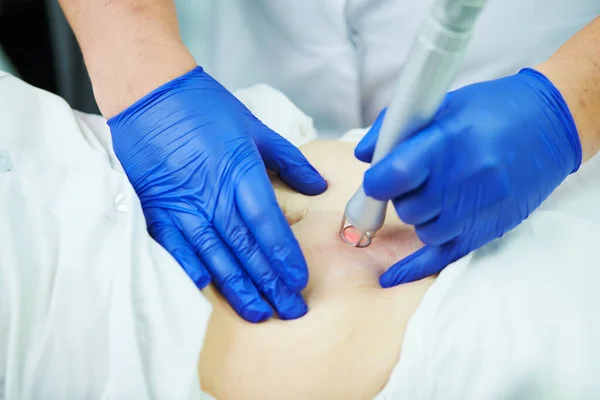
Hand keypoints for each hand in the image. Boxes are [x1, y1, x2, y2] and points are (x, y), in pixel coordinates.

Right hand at [108, 67, 326, 321]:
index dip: (283, 255)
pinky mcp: (157, 207)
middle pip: (245, 247)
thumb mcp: (255, 128)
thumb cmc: (206, 108)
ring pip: (214, 253)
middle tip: (289, 310)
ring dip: (237, 286)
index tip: (299, 280)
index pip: (266, 223)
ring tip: (259, 312)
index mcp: (239, 171)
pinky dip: (188, 265)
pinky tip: (206, 286)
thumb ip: (288, 160)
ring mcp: (181, 203)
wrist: (150, 95)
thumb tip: (318, 186)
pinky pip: (173, 243)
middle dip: (269, 282)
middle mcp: (211, 193)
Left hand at [355, 68, 581, 286]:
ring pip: (424, 230)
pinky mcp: (488, 227)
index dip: (378, 180)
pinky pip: (443, 256)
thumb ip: (395, 126)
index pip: (397, 174)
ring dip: (418, 215)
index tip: (376, 179)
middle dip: (399, 196)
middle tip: (409, 181)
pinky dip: (414, 266)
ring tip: (430, 195)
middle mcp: (466, 178)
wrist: (549, 125)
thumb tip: (365, 156)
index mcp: (450, 141)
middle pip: (408, 207)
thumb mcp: (442, 105)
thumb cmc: (491, 110)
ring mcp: (480, 207)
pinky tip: (391, 276)